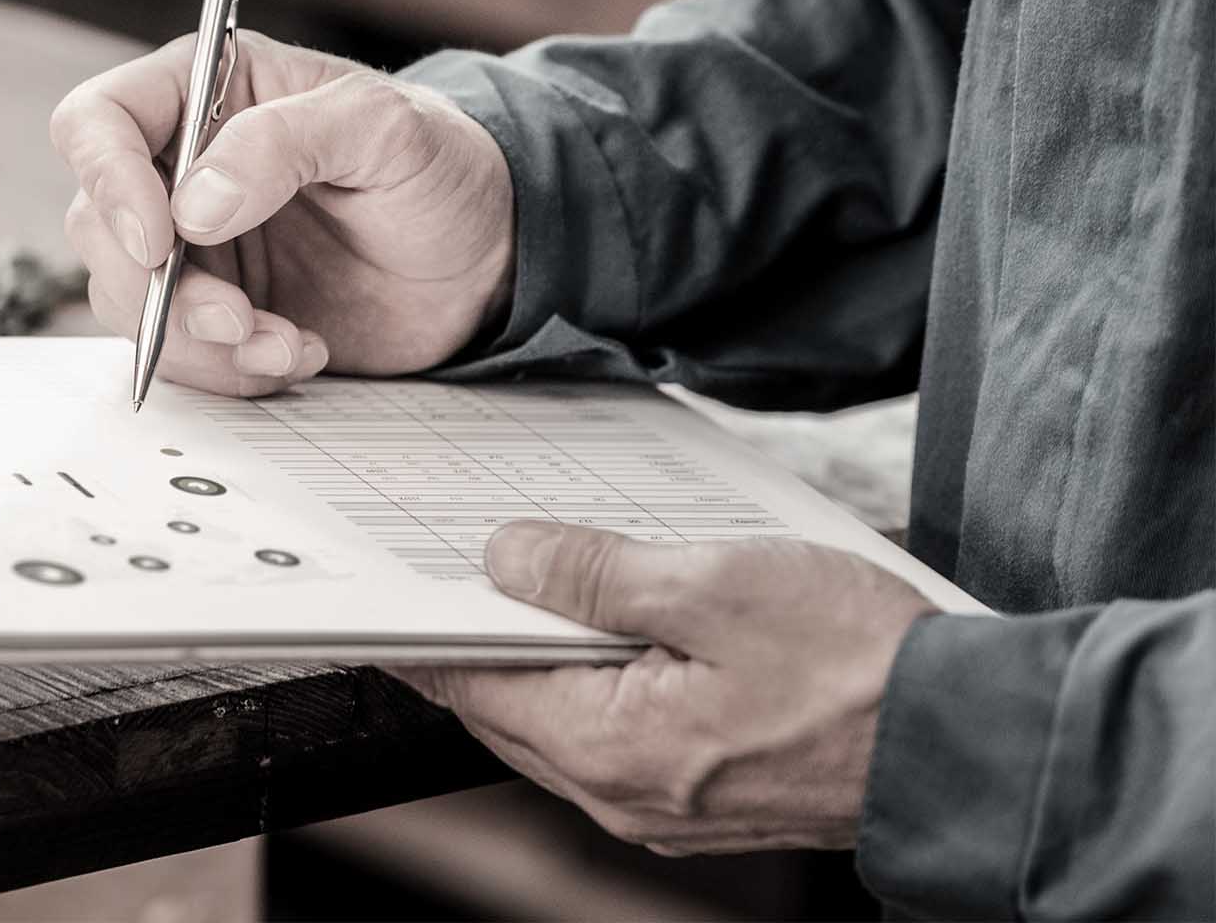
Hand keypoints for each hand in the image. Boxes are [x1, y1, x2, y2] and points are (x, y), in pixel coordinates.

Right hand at [50, 30, 512, 394]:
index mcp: (204, 90)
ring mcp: (193, 246)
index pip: (98, 121)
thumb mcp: (382, 129)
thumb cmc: (439, 165)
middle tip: (235, 316)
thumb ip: (285, 144)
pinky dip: (231, 370)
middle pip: (99, 225)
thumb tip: (195, 204)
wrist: (487, 258)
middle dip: (158, 288)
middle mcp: (179, 166)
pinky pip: (179, 354)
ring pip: (127, 302)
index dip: (108, 179)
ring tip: (284, 342)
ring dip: (198, 340)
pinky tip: (298, 352)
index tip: (158, 240)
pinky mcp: (215, 312)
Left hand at [395, 523, 936, 854]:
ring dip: (541, 654)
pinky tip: (615, 624)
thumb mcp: (710, 586)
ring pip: (560, 721)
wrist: (971, 744)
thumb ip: (593, 575)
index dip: (428, 625)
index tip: (393, 581)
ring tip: (536, 577)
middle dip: (479, 636)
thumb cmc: (858, 666)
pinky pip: (616, 734)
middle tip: (452, 563)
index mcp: (608, 747)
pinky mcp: (708, 796)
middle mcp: (622, 795)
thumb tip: (506, 558)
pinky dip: (596, 679)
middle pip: (507, 708)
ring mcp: (665, 805)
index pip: (472, 684)